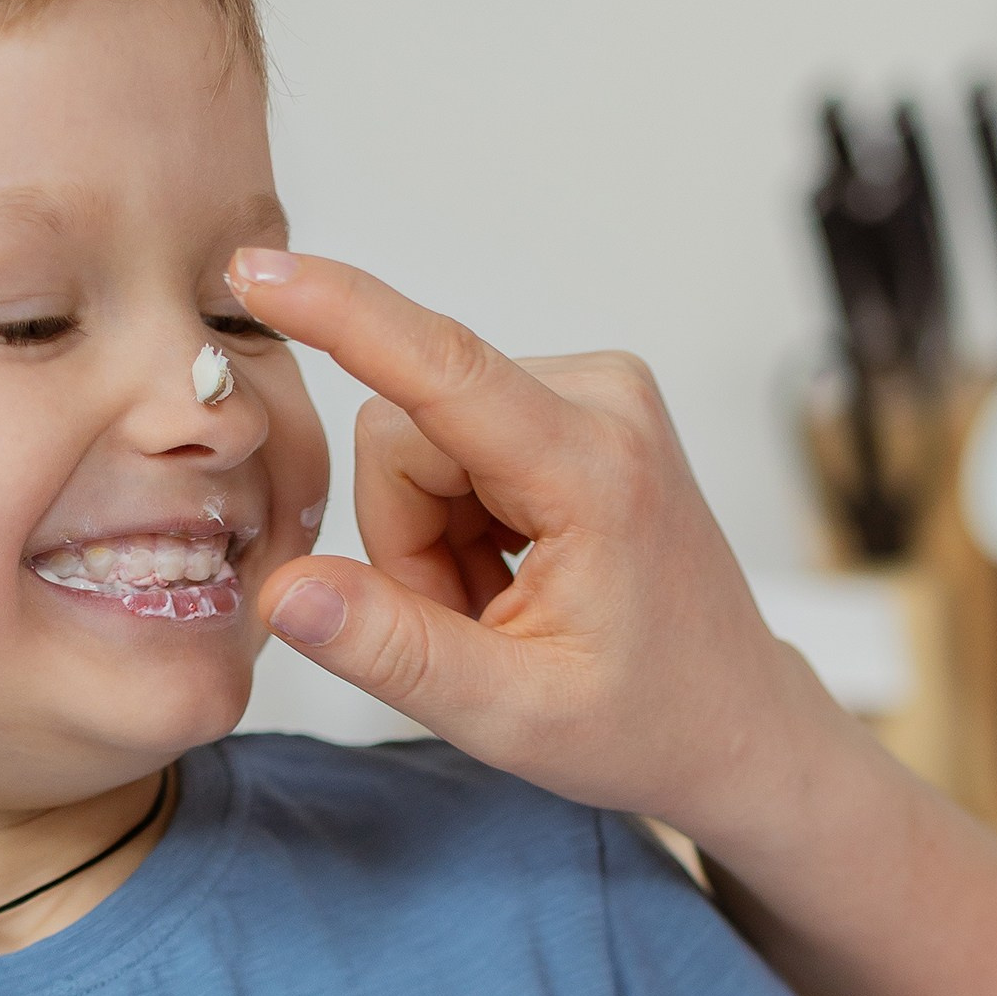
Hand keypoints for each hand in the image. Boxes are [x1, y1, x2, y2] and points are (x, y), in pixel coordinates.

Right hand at [223, 250, 855, 845]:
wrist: (735, 720)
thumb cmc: (647, 725)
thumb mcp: (512, 717)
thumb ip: (393, 652)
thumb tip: (287, 593)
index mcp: (595, 471)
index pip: (444, 369)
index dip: (342, 316)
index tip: (261, 271)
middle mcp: (601, 400)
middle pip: (405, 431)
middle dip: (408, 541)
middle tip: (475, 628)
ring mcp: (595, 393)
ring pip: (420, 440)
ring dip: (435, 540)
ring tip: (506, 609)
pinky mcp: (578, 402)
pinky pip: (452, 443)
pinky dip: (463, 524)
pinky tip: (520, 578)